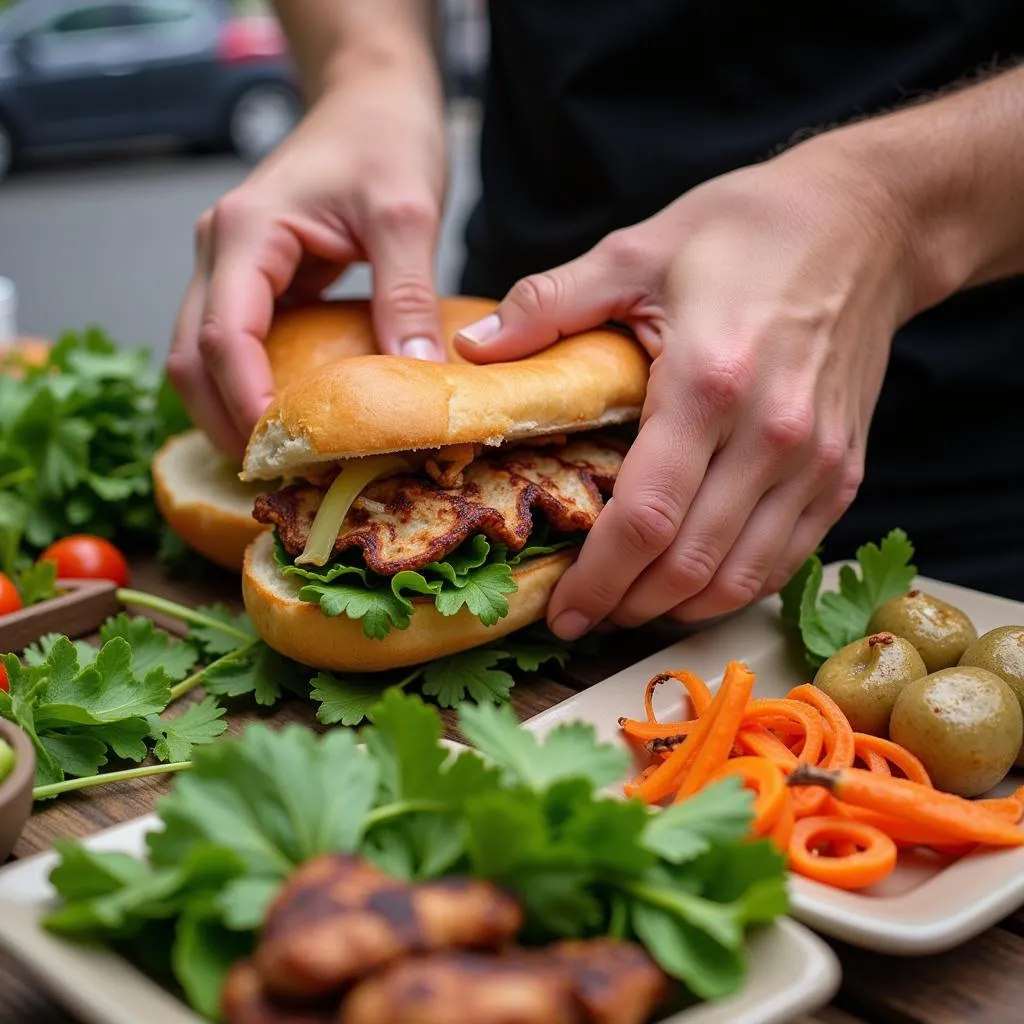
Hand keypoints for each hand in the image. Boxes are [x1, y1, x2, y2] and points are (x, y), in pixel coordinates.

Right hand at [168, 60, 446, 457]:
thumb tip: (415, 378)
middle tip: (277, 475)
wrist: (372, 99)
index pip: (225, 335)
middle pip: (193, 356)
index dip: (245, 403)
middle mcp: (222, 252)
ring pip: (203, 356)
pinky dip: (252, 389)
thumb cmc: (384, 137)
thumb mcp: (407, 212)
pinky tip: (290, 420)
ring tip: (281, 461)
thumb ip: (406, 295)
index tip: (280, 455)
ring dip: (230, 411)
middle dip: (225, 422)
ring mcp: (231, 268)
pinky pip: (237, 347)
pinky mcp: (255, 282)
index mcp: (247, 232)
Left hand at [455, 141, 918, 637]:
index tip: (560, 612)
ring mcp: (817, 461)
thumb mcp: (637, 250)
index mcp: (709, 383)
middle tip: (584, 619)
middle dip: (627, 607)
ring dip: (677, 609)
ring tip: (629, 610)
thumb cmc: (749, 230)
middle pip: (689, 565)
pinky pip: (785, 559)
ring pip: (740, 577)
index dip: (596, 579)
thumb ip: (549, 304)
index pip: (644, 518)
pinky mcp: (846, 471)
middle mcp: (772, 436)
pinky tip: (691, 587)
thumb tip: (473, 351)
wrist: (867, 222)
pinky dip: (732, 587)